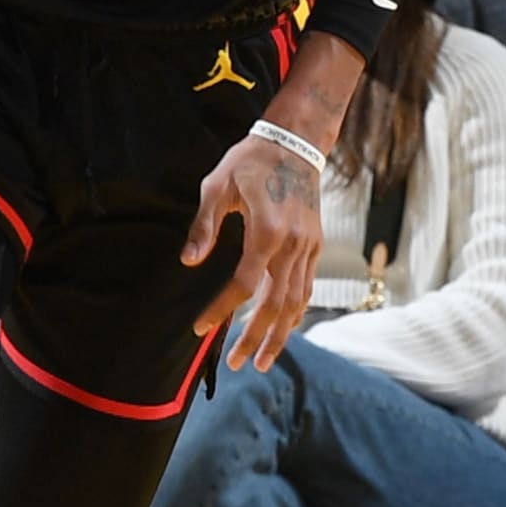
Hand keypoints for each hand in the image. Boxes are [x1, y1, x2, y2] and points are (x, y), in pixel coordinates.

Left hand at [183, 129, 322, 373]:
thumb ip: (204, 227)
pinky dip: (295, 312)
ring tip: (261, 361)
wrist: (295, 142)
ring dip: (279, 334)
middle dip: (255, 338)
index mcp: (267, 231)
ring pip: (296, 302)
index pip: (244, 284)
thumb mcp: (217, 186)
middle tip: (236, 364)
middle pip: (275, 304)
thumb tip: (189, 262)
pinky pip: (307, 287)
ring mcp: (309, 247)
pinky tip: (283, 329)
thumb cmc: (250, 161)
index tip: (201, 327)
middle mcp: (292, 245)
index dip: (222, 310)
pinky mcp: (316, 245)